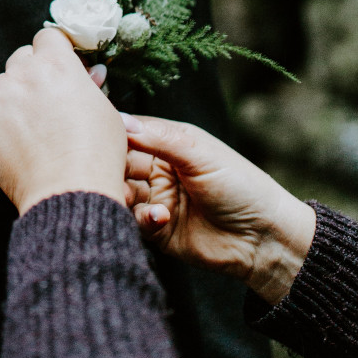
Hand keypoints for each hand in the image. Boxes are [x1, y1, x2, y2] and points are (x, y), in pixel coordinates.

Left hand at [0, 28, 127, 214]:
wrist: (68, 192)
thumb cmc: (94, 156)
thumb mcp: (106, 111)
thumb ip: (89, 86)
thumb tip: (89, 75)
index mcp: (56, 64)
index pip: (48, 37)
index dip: (55, 51)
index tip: (60, 64)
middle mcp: (24, 74)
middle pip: (23, 58)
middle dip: (34, 72)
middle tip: (50, 96)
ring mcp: (0, 98)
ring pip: (5, 84)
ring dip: (17, 96)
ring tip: (36, 125)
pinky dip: (3, 121)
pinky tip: (21, 140)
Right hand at [122, 115, 316, 304]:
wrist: (265, 238)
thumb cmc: (241, 186)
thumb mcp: (200, 154)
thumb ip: (159, 139)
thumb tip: (120, 120)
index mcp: (168, 143)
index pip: (129, 132)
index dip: (110, 133)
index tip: (92, 134)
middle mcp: (157, 169)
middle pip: (118, 163)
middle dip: (109, 166)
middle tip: (106, 170)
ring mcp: (156, 200)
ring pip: (121, 193)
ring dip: (122, 194)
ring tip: (132, 197)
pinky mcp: (157, 230)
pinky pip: (134, 222)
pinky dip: (142, 219)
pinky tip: (161, 217)